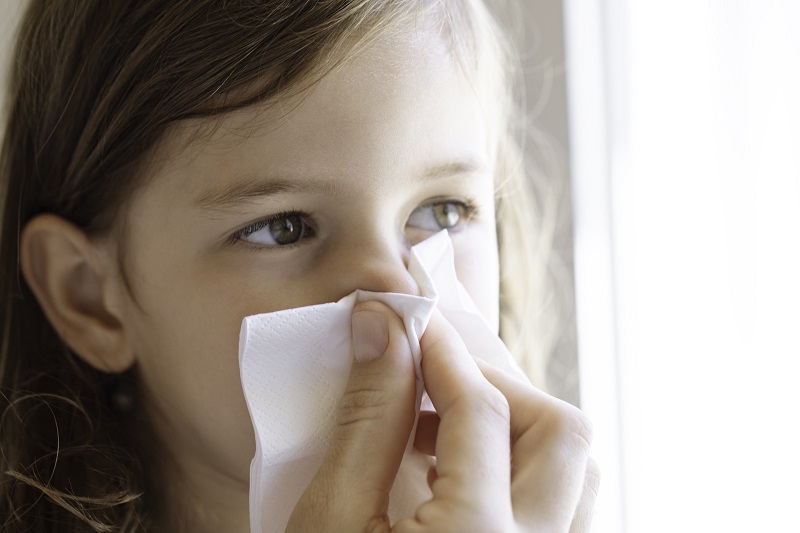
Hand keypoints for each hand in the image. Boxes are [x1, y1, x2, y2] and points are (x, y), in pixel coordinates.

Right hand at [286, 301, 597, 531]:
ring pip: (576, 474)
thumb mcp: (331, 518)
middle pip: (562, 435)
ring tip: (445, 428)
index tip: (409, 322)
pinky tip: (462, 476)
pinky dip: (524, 473)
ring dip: (519, 430)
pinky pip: (564, 512)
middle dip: (500, 390)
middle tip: (434, 383)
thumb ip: (367, 418)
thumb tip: (383, 327)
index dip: (441, 354)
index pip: (480, 411)